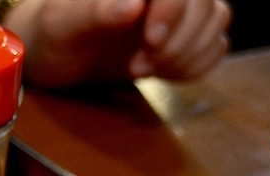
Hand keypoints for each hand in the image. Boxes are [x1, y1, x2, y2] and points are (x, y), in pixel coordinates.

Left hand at [6, 0, 231, 87]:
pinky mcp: (183, 36)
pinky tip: (161, 74)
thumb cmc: (52, 35)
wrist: (54, 56)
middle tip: (137, 67)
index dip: (174, 9)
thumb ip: (93, 12)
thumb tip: (134, 5)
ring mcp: (177, 10)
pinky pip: (216, 45)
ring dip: (186, 54)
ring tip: (141, 71)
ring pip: (217, 19)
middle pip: (205, 3)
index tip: (150, 40)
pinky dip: (195, 65)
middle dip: (177, 41)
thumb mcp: (60, 26)